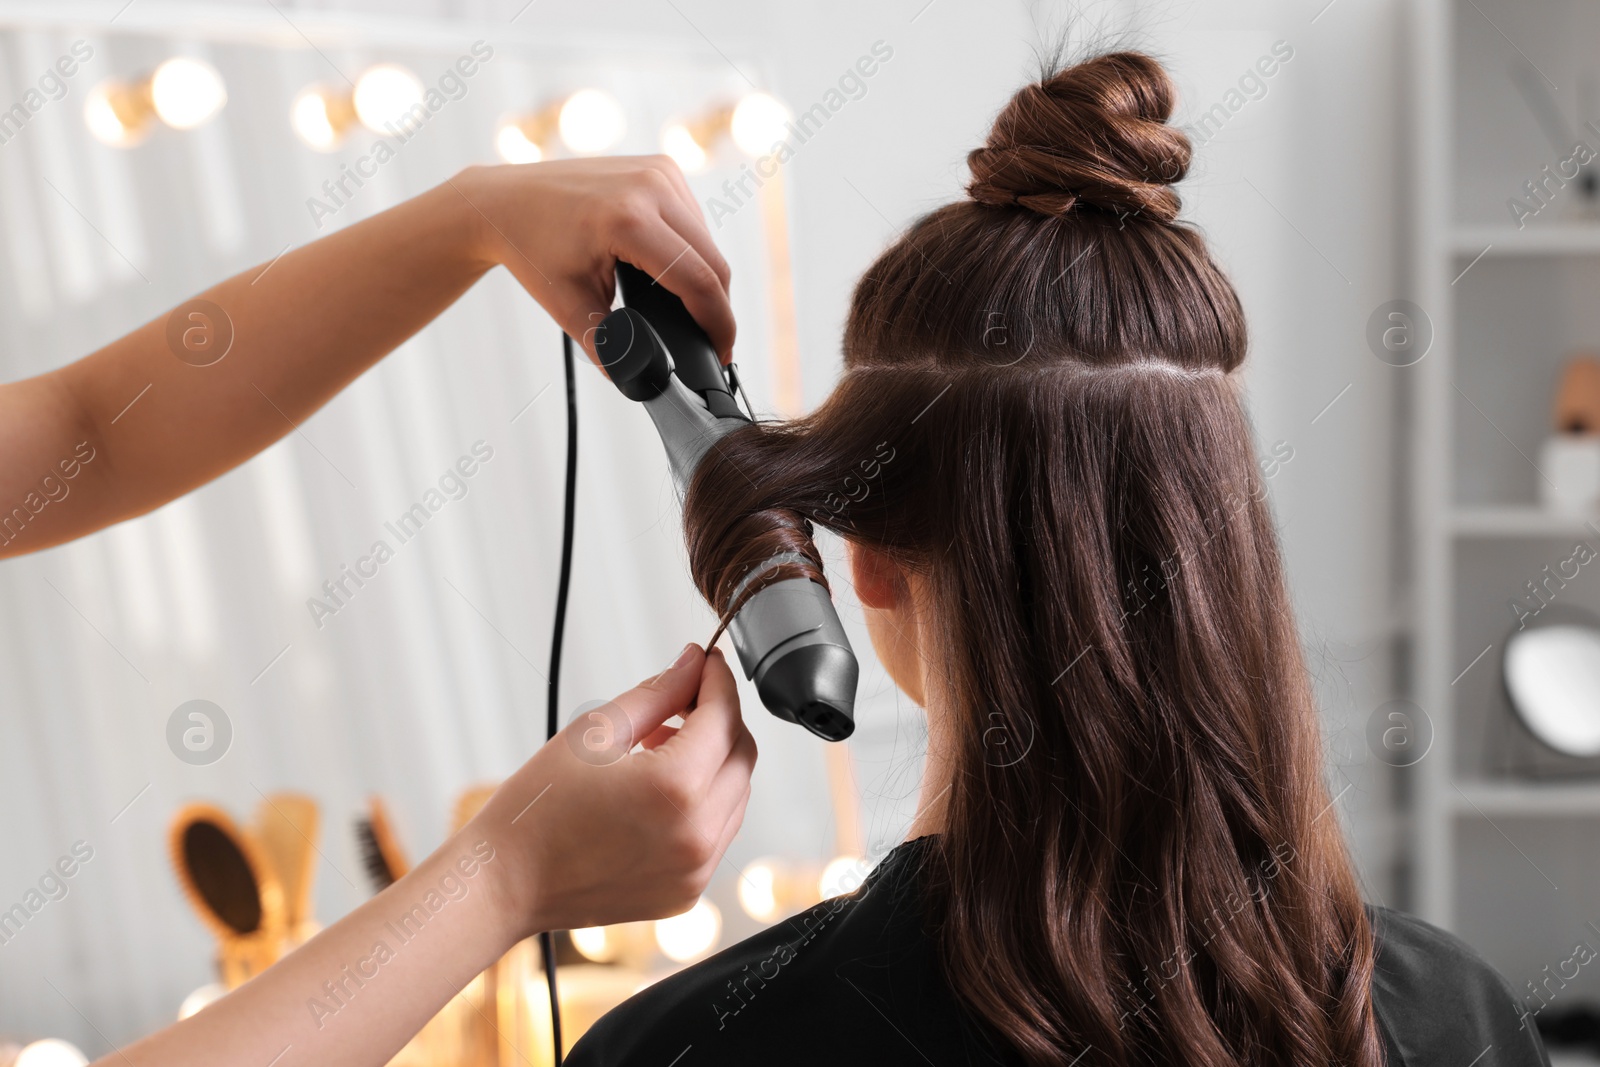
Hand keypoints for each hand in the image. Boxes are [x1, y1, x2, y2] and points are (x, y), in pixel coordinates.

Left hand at [452, 157, 734, 362]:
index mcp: (627, 220)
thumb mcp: (568, 307)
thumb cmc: (532, 250)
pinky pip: (694, 219)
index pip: (698, 280)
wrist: (505, 201)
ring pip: (708, 240)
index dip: (718, 324)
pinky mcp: (660, 167)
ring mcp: (658, 172)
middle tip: (711, 341)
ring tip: (687, 309)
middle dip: (717, 307)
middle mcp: (650, 187)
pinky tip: (671, 268)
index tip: (721, 353)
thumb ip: (609, 348)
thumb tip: (643, 382)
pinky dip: (691, 249)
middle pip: (713, 261)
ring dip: (706, 277)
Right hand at [469, 644, 755, 937]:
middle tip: (680, 701)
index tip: (708, 662)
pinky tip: (659, 791)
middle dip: (719, 719)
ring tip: (659, 747)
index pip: (724, 717)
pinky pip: (717, 832)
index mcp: (674, 788)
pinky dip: (702, 803)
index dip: (718, 680)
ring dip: (712, 762)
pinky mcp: (687, 891)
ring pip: (736, 794)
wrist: (505, 884)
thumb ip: (657, 692)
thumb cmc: (537, 809)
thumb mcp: (595, 732)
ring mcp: (696, 870)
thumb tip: (693, 664)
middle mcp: (696, 834)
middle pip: (741, 755)